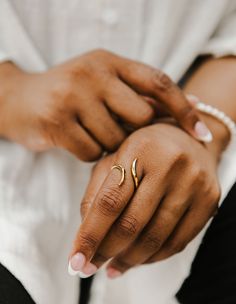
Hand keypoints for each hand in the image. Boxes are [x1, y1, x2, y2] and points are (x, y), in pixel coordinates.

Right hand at [0, 51, 210, 160]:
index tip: (201, 134)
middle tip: (115, 130)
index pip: (158, 82)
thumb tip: (191, 104)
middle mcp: (93, 72)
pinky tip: (74, 140)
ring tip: (88, 131)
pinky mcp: (56, 121)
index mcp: (109, 61)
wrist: (18, 100)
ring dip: (107, 145)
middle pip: (140, 117)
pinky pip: (92, 152)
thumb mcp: (103, 84)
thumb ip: (139, 94)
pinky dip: (88, 153)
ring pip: (115, 139)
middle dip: (133, 132)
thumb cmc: (70, 96)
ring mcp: (72, 95)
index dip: (183, 108)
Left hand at [68, 122, 219, 276]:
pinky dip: (153, 259)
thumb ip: (95, 194)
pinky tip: (137, 261)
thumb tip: (86, 238)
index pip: (109, 202)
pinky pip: (177, 243)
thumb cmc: (144, 152)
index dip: (89, 236)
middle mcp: (170, 165)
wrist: (189, 140)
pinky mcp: (209, 201)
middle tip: (89, 268)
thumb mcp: (113, 160)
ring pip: (155, 238)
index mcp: (140, 150)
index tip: (74, 262)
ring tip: (112, 268)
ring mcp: (194, 184)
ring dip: (128, 261)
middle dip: (106, 252)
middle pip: (132, 224)